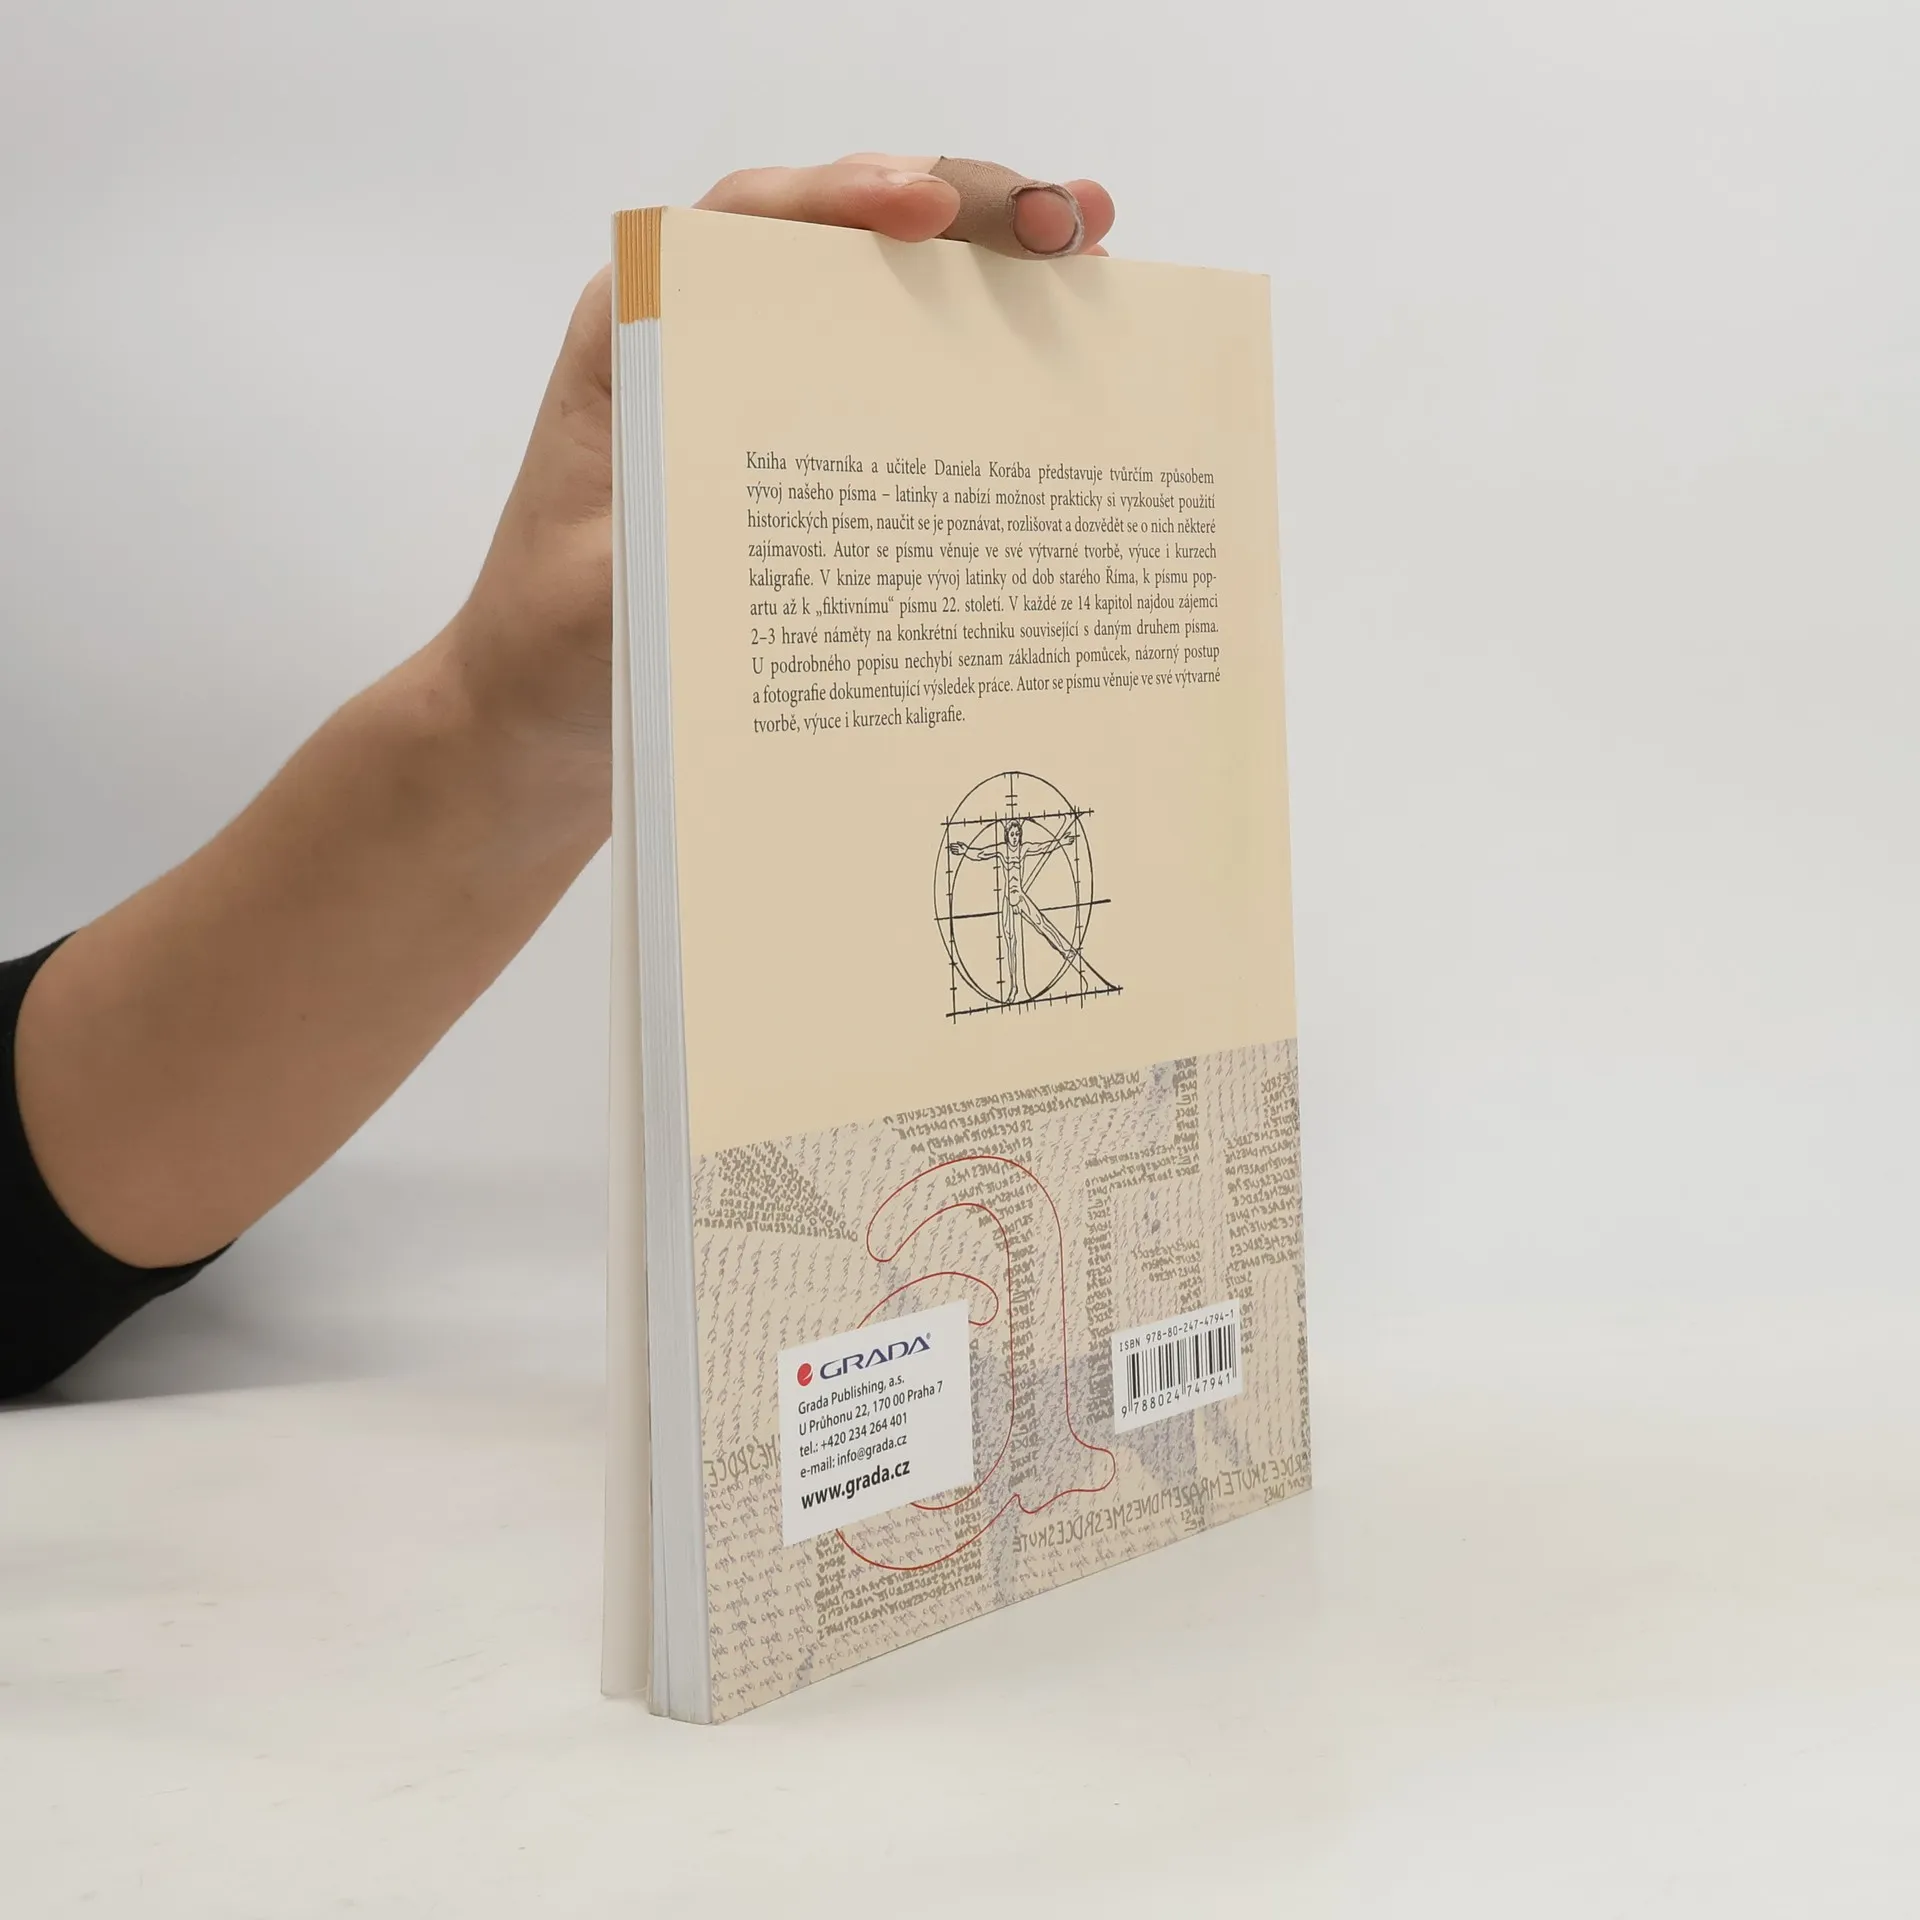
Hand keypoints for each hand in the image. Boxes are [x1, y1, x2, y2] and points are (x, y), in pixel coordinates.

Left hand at [445, 153, 1115, 826]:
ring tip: (1093, 262)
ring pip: (883, 303)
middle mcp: (704, 348)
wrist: (536, 721)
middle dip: (963, 215)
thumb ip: (672, 538)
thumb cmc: (546, 649)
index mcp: (634, 343)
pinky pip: (896, 392)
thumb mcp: (600, 595)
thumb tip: (788, 510)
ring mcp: (761, 400)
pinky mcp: (802, 461)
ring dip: (990, 275)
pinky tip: (1055, 365)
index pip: (742, 227)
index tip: (928, 206)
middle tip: (1070, 229)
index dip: (841, 196)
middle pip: (841, 243)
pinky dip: (975, 370)